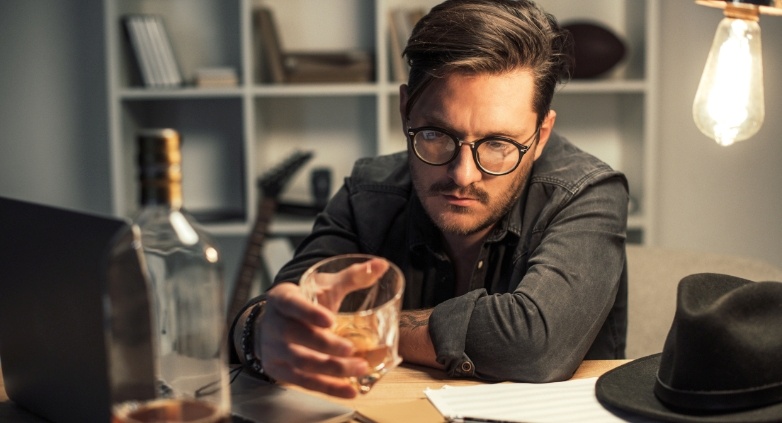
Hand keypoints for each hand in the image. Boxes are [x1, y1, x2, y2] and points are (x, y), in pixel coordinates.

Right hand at [258, 258, 390, 398]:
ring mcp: (274, 350)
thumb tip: (381, 265)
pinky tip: (349, 390)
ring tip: (359, 368)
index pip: (293, 304)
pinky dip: (328, 388)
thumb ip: (352, 276)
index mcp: (283, 299)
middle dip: (327, 346)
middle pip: (298, 337)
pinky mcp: (279, 370)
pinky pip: (304, 382)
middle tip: (352, 350)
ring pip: (302, 363)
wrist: (276, 322)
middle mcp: (274, 324)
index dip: (309, 313)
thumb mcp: (323, 286)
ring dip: (332, 369)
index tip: (330, 319)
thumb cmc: (305, 302)